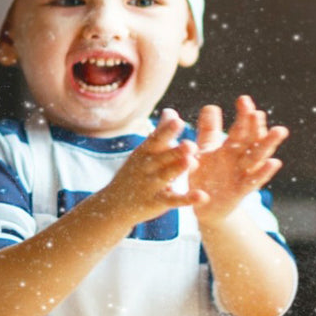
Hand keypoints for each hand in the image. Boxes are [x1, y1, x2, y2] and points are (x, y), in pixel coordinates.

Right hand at [94, 109, 205, 224]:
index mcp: (144, 152)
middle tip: (190, 144)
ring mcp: (150, 185)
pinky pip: (173, 200)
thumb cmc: (134, 173)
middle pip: (161, 157)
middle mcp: (146, 167)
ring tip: (192, 162)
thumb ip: (160, 132)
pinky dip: (187, 199)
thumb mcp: (144, 152)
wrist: (113, 205)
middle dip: (175, 151)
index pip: (155, 139)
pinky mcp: (156, 202)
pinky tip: (202, 196)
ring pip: (166, 176)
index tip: (178, 120)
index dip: (166, 131)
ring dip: (177, 170)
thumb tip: (171, 111)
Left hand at [189, 95, 288, 224]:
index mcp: (230, 149)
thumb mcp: (205, 151)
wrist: (204, 206)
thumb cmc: (207, 175)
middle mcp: (240, 160)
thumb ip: (208, 131)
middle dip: (256, 126)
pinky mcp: (240, 192)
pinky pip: (253, 181)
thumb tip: (211, 106)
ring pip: (257, 158)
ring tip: (279, 130)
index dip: (243, 116)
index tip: (244, 99)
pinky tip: (274, 162)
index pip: (240, 129)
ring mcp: (242, 175)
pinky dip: (264, 172)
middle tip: (258, 111)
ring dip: (268, 144)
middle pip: (251, 140)